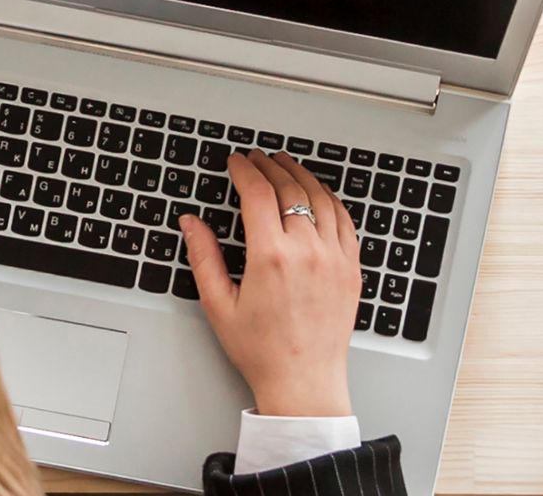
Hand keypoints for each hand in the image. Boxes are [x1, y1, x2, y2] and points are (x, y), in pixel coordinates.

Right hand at [182, 150, 360, 416]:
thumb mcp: (219, 305)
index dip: (244, 170)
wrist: (305, 384)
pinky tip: (318, 191)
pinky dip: (330, 198)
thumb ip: (203, 258)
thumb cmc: (262, 350)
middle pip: (289, 188)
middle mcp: (306, 252)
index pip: (257, 193)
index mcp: (271, 257)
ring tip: (285, 164)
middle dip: (269, 166)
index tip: (235, 162)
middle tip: (257, 158)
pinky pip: (345, 220)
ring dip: (300, 175)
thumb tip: (191, 222)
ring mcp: (334, 258)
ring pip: (320, 197)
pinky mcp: (351, 269)